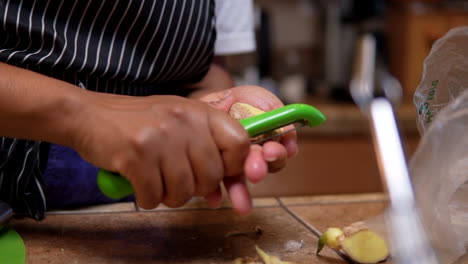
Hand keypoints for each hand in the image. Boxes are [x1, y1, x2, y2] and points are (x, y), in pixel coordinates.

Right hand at [71, 92, 250, 209]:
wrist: (89, 114)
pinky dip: (147, 199)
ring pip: (184, 191)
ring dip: (170, 197)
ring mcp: (160, 137)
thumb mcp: (178, 120)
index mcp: (200, 111)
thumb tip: (225, 188)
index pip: (240, 143)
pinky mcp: (136, 154)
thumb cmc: (138, 123)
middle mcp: (184, 121)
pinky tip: (139, 186)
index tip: (217, 172)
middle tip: (177, 182)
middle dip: (196, 189)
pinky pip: (154, 196)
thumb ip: (205, 145)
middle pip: (211, 176)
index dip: (233, 166)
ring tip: (157, 183)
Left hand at [198, 86, 297, 213]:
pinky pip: (215, 186)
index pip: (279, 150)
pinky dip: (215, 193)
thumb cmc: (230, 101)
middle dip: (260, 168)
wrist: (199, 109)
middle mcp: (252, 154)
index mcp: (266, 137)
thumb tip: (287, 126)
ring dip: (242, 191)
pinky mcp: (212, 172)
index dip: (278, 153)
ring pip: (240, 182)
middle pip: (262, 167)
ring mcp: (232, 165)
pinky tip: (215, 197)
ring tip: (240, 200)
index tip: (271, 151)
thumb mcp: (254, 96)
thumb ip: (273, 107)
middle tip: (255, 171)